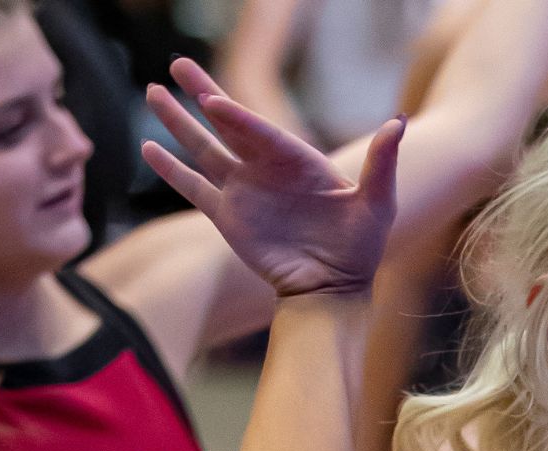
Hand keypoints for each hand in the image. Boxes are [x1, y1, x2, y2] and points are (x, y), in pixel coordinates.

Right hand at [144, 58, 401, 298]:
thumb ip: (381, 163)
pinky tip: (149, 149)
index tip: (213, 101)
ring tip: (153, 91)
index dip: (237, 116)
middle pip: (227, 123)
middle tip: (178, 63)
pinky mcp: (229, 218)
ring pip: (204, 148)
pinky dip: (172, 171)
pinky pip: (195, 189)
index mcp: (296, 158)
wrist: (335, 290)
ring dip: (179, 123)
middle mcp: (265, 168)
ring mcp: (244, 191)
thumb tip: (398, 122)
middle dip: (202, 92)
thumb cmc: (360, 248)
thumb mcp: (377, 204)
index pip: (260, 130)